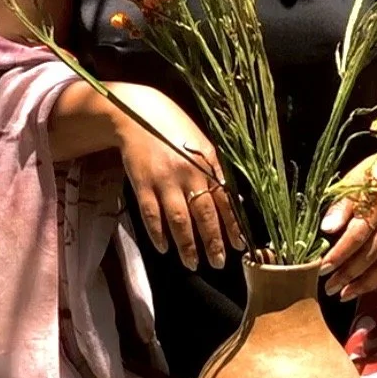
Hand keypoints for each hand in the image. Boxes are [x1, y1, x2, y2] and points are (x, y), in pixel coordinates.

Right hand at [108, 83, 243, 271]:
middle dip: (212, 242)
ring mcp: (163, 179)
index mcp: (206, 162)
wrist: (136, 113)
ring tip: (193, 263)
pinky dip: (158, 233)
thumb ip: (214, 170)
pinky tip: (164, 247)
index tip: (240, 246)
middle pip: (203, 214)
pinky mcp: (141, 183)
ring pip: (178, 220)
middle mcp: (188, 172)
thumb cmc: (173, 129)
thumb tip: (231, 201)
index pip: (224, 200)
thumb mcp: (200, 144)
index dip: (232, 225)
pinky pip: (151, 214)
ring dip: (187, 245)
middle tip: (218, 263)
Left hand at [319, 132, 376, 301]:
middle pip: (369, 258)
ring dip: (363, 285)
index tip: (321, 269)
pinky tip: (366, 286)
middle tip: (327, 288)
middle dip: (346, 277)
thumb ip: (340, 207)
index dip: (338, 256)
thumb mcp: (353, 182)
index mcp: (376, 208)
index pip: (355, 238)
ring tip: (343, 295)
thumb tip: (326, 229)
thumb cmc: (376, 174)